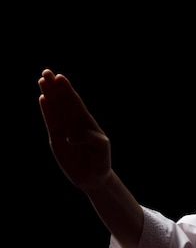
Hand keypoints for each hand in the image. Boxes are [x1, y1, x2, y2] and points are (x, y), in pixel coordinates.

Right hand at [38, 69, 112, 192]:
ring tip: (42, 80)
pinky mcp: (56, 139)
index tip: (60, 78)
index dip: (68, 90)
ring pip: (55, 108)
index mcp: (87, 122)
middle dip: (56, 87)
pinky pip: (50, 121)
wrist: (93, 176)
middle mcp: (75, 122)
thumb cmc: (101, 160)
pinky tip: (43, 98)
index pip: (75, 102)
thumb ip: (90, 139)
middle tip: (46, 71)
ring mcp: (64, 129)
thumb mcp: (101, 148)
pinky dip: (47, 110)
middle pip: (63, 101)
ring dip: (49, 94)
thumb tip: (71, 135)